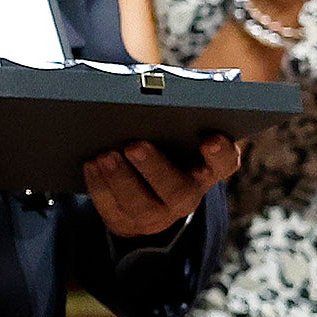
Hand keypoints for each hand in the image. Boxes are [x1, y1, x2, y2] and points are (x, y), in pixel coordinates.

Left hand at [83, 129, 238, 238]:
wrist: (143, 191)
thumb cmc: (162, 149)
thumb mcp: (173, 136)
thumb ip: (170, 120)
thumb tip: (146, 94)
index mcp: (207, 168)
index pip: (224, 163)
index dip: (220, 153)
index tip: (209, 139)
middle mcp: (187, 194)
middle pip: (177, 189)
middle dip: (154, 167)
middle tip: (134, 146)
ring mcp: (158, 214)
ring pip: (141, 205)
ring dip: (121, 179)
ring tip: (105, 156)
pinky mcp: (129, 222)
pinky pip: (113, 210)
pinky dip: (100, 187)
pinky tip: (91, 165)